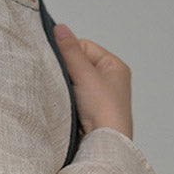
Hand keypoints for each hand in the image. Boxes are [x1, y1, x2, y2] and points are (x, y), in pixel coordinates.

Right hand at [53, 24, 133, 140]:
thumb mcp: (85, 74)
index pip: (84, 47)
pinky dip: (63, 101)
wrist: (104, 144)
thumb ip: (70, 51)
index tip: (59, 61)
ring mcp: (97, 98)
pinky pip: (69, 99)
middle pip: (76, 65)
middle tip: (59, 79)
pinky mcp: (87, 113)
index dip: (69, 52)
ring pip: (71, 83)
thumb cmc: (104, 110)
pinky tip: (61, 105)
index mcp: (114, 66)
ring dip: (63, 87)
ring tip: (61, 94)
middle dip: (65, 71)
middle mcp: (107, 81)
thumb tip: (59, 28)